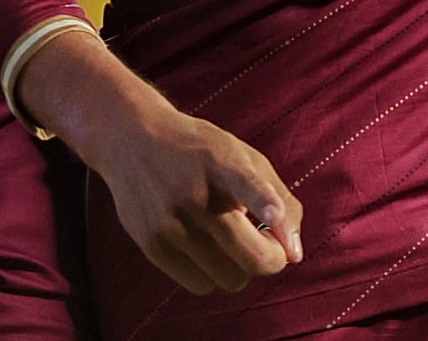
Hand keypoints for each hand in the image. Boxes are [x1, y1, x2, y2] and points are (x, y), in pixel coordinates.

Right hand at [19, 28, 304, 294]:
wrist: (132, 140)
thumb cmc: (201, 153)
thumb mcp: (243, 156)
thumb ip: (280, 199)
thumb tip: (295, 254)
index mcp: (221, 160)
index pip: (244, 183)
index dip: (263, 202)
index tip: (274, 217)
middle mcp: (194, 193)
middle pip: (249, 256)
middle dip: (271, 260)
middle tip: (271, 248)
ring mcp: (169, 222)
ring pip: (230, 278)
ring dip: (240, 268)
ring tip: (231, 241)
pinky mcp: (152, 244)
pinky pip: (201, 285)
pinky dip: (213, 275)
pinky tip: (205, 247)